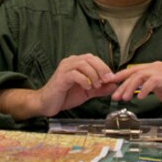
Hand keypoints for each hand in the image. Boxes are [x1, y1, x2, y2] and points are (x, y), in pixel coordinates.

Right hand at [0, 54, 115, 118]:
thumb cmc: (65, 96)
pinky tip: (87, 88)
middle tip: (108, 80)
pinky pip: (75, 74)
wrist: (47, 103)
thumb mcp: (87, 92)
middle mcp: (70, 62)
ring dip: (93, 75)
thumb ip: (100, 89)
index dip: (104, 66)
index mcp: (76, 63)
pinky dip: (84, 80)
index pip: (94, 59)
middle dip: (101, 69)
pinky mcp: (60, 77)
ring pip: (83, 64)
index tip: (112, 78)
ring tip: (96, 86)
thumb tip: (114, 86)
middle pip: (90, 58)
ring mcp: (64, 68)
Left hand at [106, 64, 161, 128]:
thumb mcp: (157, 90)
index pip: (133, 70)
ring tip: (124, 98)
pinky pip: (152, 82)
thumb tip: (130, 90)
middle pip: (134, 73)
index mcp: (154, 68)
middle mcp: (157, 67)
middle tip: (114, 96)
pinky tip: (139, 98)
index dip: (120, 76)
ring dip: (130, 88)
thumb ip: (145, 86)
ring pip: (141, 76)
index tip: (109, 83)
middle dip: (122, 85)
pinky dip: (144, 90)